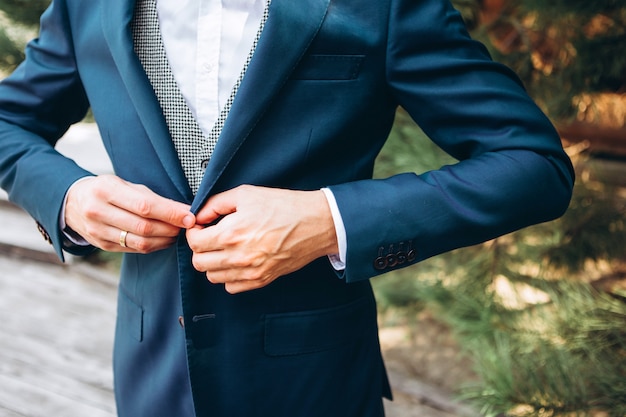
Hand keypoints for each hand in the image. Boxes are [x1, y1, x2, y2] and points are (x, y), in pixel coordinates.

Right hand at [65, 175, 194, 252]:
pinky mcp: (102, 245)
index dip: (170, 213)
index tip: (190, 216)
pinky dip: (154, 246)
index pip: (144, 206)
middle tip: (188, 226)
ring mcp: (98, 232)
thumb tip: (182, 210)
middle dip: (171, 228)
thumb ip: (150, 197)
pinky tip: (164, 239)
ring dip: (165, 240)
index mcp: (105, 190)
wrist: (72, 202)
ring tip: (178, 233)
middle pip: (144, 227)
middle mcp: (98, 212)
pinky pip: (134, 249)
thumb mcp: (123, 184)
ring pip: (140, 242)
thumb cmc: (105, 190)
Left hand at [186, 185, 338, 293]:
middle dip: (200, 248)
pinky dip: (228, 276)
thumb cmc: (284, 206)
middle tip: (210, 237)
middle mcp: (238, 256)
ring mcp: (250, 271)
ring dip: (213, 263)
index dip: (194, 232)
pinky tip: (237, 261)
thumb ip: (216, 203)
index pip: (194, 242)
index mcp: (231, 234)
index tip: (201, 226)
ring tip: (224, 248)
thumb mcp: (246, 194)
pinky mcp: (262, 280)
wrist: (315, 223)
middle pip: (199, 263)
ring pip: (213, 277)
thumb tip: (200, 214)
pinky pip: (231, 287)